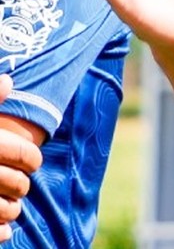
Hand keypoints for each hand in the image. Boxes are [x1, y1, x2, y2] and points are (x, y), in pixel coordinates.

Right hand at [0, 74, 42, 241]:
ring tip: (10, 205)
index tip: (32, 161)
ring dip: (12, 209)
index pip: (25, 154)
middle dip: (23, 185)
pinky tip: (2, 228)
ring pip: (7, 210)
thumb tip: (8, 80)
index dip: (33, 158)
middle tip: (20, 185)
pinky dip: (0, 230)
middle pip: (19, 184)